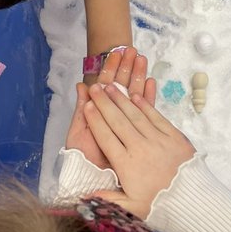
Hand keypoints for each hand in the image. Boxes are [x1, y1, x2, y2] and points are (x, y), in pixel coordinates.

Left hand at [65, 48, 156, 168]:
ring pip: (133, 95)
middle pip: (121, 86)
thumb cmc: (82, 159)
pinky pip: (145, 111)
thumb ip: (82, 110)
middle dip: (127, 67)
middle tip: (132, 50)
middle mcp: (113, 115)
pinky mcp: (138, 131)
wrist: (93, 182)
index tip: (117, 52)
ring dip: (138, 75)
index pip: (105, 85)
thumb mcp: (78, 133)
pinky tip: (152, 82)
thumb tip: (81, 85)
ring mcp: (126, 122)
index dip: (111, 68)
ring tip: (142, 58)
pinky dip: (148, 96)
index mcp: (98, 113)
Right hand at [81, 85, 194, 219]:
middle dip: (105, 103)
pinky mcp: (174, 136)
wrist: (193, 200)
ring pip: (135, 115)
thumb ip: (108, 199)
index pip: (106, 138)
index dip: (95, 121)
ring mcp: (157, 140)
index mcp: (127, 165)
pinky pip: (156, 117)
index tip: (86, 106)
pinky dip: (145, 105)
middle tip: (95, 87)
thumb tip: (84, 195)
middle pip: (118, 121)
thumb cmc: (160, 206)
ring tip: (111, 86)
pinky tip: (136, 95)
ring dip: (122, 99)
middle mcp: (140, 148)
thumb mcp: (131, 208)